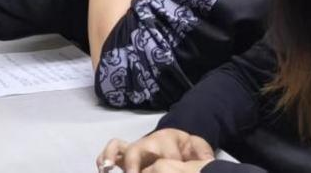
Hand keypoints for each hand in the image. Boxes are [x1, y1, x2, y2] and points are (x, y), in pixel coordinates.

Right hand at [96, 129, 213, 172]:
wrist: (179, 140)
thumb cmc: (187, 148)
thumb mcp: (199, 148)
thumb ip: (202, 155)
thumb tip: (206, 163)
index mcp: (168, 141)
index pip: (164, 152)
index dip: (167, 161)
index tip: (171, 166)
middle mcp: (149, 143)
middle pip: (137, 150)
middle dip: (134, 165)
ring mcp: (136, 147)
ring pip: (119, 147)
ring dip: (112, 158)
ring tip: (108, 170)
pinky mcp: (126, 154)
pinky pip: (111, 150)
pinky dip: (105, 158)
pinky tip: (103, 169)